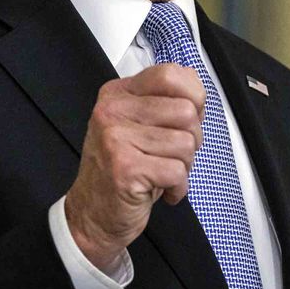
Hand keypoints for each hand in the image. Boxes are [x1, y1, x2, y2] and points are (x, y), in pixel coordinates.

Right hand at [65, 63, 204, 269]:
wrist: (92, 215)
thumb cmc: (123, 169)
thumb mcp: (139, 126)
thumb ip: (165, 103)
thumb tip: (197, 92)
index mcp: (118, 94)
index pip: (169, 74)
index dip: (193, 96)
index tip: (189, 116)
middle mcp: (113, 111)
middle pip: (185, 111)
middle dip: (192, 138)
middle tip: (172, 155)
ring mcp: (116, 138)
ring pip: (186, 143)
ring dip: (184, 166)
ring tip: (162, 173)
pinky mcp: (125, 168)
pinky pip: (177, 171)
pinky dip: (179, 188)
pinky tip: (162, 191)